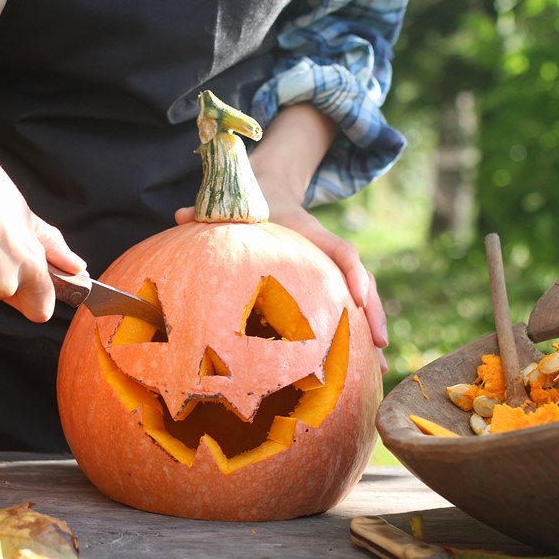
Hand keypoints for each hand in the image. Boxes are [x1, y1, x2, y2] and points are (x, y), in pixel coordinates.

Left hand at [174, 102, 387, 371]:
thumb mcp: (232, 206)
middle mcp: (326, 250)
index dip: (349, 270)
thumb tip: (179, 216)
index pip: (338, 250)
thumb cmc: (251, 204)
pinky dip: (357, 335)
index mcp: (308, 232)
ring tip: (379, 370)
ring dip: (372, 331)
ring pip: (360, 299)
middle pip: (359, 281)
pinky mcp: (329, 281)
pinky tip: (361, 368)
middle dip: (372, 312)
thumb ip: (207, 212)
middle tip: (380, 345)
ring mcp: (330, 267)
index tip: (358, 296)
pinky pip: (348, 308)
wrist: (271, 188)